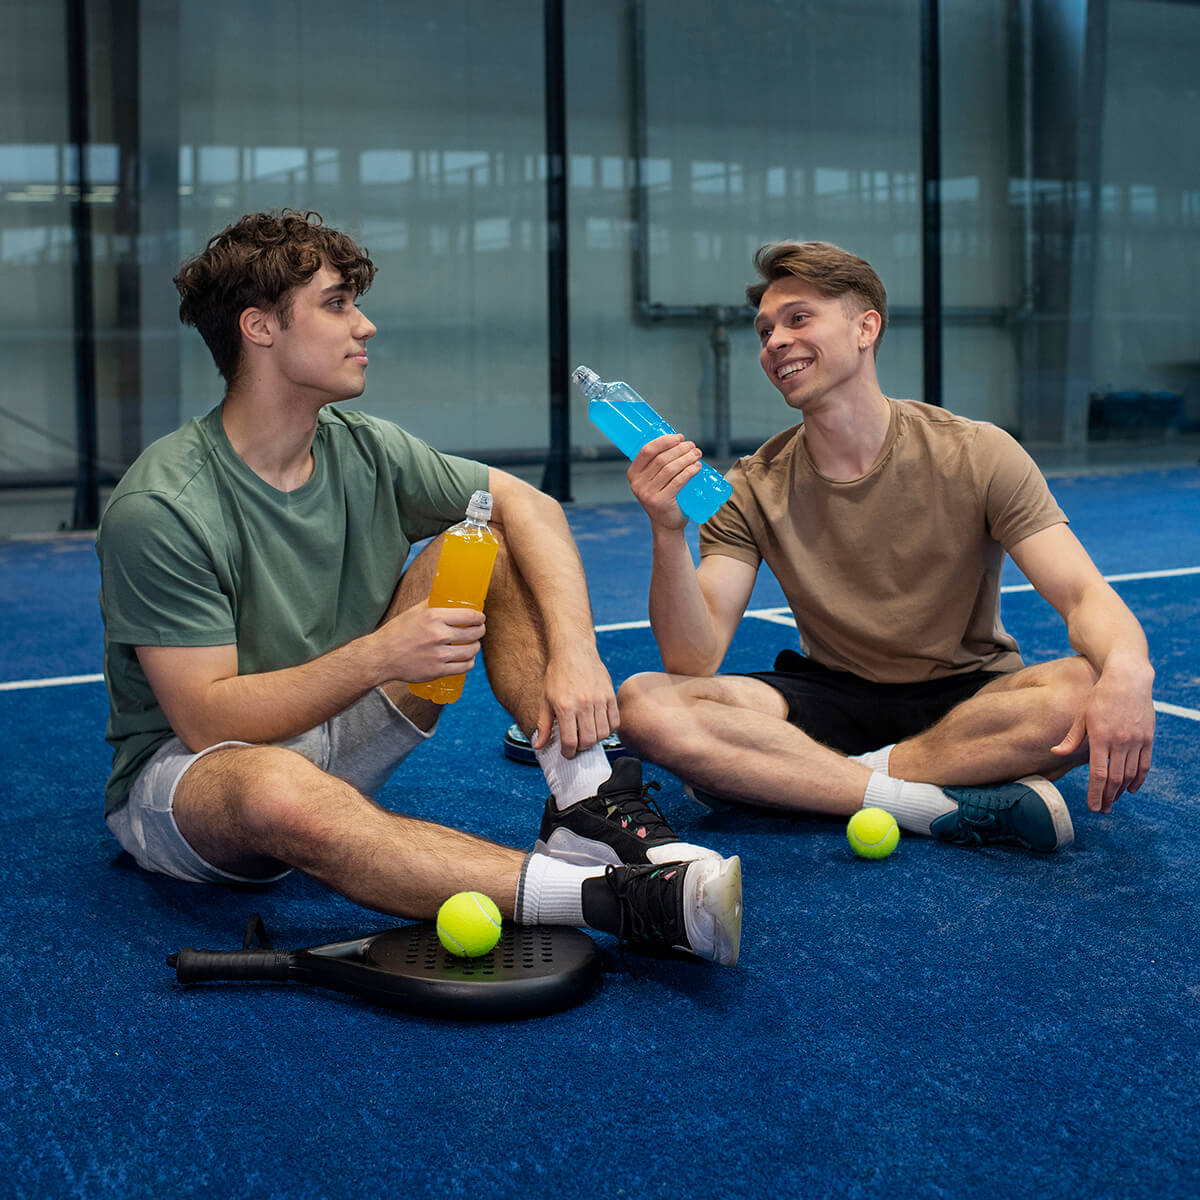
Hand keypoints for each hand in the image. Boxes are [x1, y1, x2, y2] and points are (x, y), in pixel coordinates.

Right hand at [373, 601, 485, 682]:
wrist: (381, 657)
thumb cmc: (396, 632)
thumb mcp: (413, 612)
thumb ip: (431, 604)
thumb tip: (446, 596)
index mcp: (434, 617)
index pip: (470, 616)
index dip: (480, 617)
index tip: (480, 618)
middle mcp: (438, 635)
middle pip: (474, 633)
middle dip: (480, 631)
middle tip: (478, 630)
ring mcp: (439, 655)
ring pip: (471, 651)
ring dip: (475, 647)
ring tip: (473, 644)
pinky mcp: (437, 671)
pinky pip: (463, 667)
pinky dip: (469, 662)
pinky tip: (467, 659)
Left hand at [531, 648, 618, 758]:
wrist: (574, 651)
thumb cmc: (557, 675)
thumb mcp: (545, 699)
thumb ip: (543, 724)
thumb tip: (538, 746)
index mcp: (565, 707)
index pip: (570, 741)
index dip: (568, 752)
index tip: (567, 753)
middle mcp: (584, 704)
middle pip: (589, 740)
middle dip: (582, 748)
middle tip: (577, 745)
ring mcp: (599, 699)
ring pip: (603, 733)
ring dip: (595, 740)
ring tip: (588, 735)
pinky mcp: (610, 695)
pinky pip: (615, 721)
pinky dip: (609, 729)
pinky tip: (599, 726)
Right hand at [627, 433, 701, 529]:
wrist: (666, 524)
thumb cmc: (664, 497)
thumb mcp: (654, 480)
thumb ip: (658, 464)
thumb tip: (679, 441)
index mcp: (633, 474)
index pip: (647, 451)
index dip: (664, 441)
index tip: (679, 437)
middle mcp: (637, 484)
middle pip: (661, 459)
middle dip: (680, 449)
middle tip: (693, 447)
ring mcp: (647, 494)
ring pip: (670, 469)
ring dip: (687, 458)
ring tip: (697, 454)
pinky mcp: (660, 502)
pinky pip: (677, 482)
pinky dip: (689, 472)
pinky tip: (697, 467)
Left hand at [1051, 672, 1154, 812]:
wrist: (1128, 680)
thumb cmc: (1100, 697)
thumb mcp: (1082, 715)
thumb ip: (1072, 738)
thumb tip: (1055, 752)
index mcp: (1101, 737)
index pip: (1098, 774)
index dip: (1096, 793)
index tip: (1093, 807)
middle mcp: (1120, 742)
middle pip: (1115, 779)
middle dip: (1107, 797)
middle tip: (1101, 810)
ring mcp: (1137, 741)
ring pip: (1131, 775)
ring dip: (1121, 791)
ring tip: (1112, 800)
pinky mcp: (1148, 739)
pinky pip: (1145, 765)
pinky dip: (1138, 780)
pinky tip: (1131, 789)